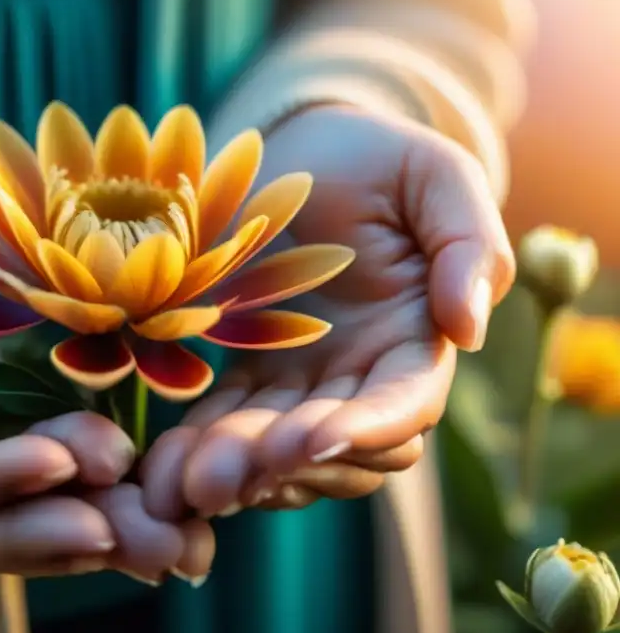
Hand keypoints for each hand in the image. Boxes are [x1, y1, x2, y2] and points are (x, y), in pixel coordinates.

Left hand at [143, 105, 514, 519]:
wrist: (306, 148)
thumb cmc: (378, 160)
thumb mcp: (436, 177)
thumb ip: (468, 245)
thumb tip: (469, 329)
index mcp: (416, 341)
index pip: (403, 406)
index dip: (363, 430)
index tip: (308, 438)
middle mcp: (363, 376)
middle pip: (332, 448)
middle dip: (279, 466)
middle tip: (220, 477)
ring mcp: (304, 381)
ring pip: (274, 450)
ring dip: (232, 471)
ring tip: (181, 484)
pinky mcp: (250, 372)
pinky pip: (227, 420)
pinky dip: (199, 445)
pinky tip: (162, 464)